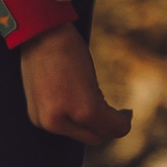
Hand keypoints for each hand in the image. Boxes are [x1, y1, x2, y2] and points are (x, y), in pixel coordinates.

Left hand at [19, 24, 132, 144]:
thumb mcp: (46, 85)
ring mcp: (68, 117)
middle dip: (103, 123)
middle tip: (113, 110)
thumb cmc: (45, 49)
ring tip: (120, 109)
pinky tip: (127, 112)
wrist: (42, 29)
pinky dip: (123, 118)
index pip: (71, 134)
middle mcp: (51, 124)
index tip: (102, 117)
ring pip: (104, 132)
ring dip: (113, 119)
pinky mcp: (85, 108)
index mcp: (40, 119)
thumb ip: (61, 105)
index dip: (91, 126)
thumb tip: (85, 117)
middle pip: (91, 137)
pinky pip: (114, 124)